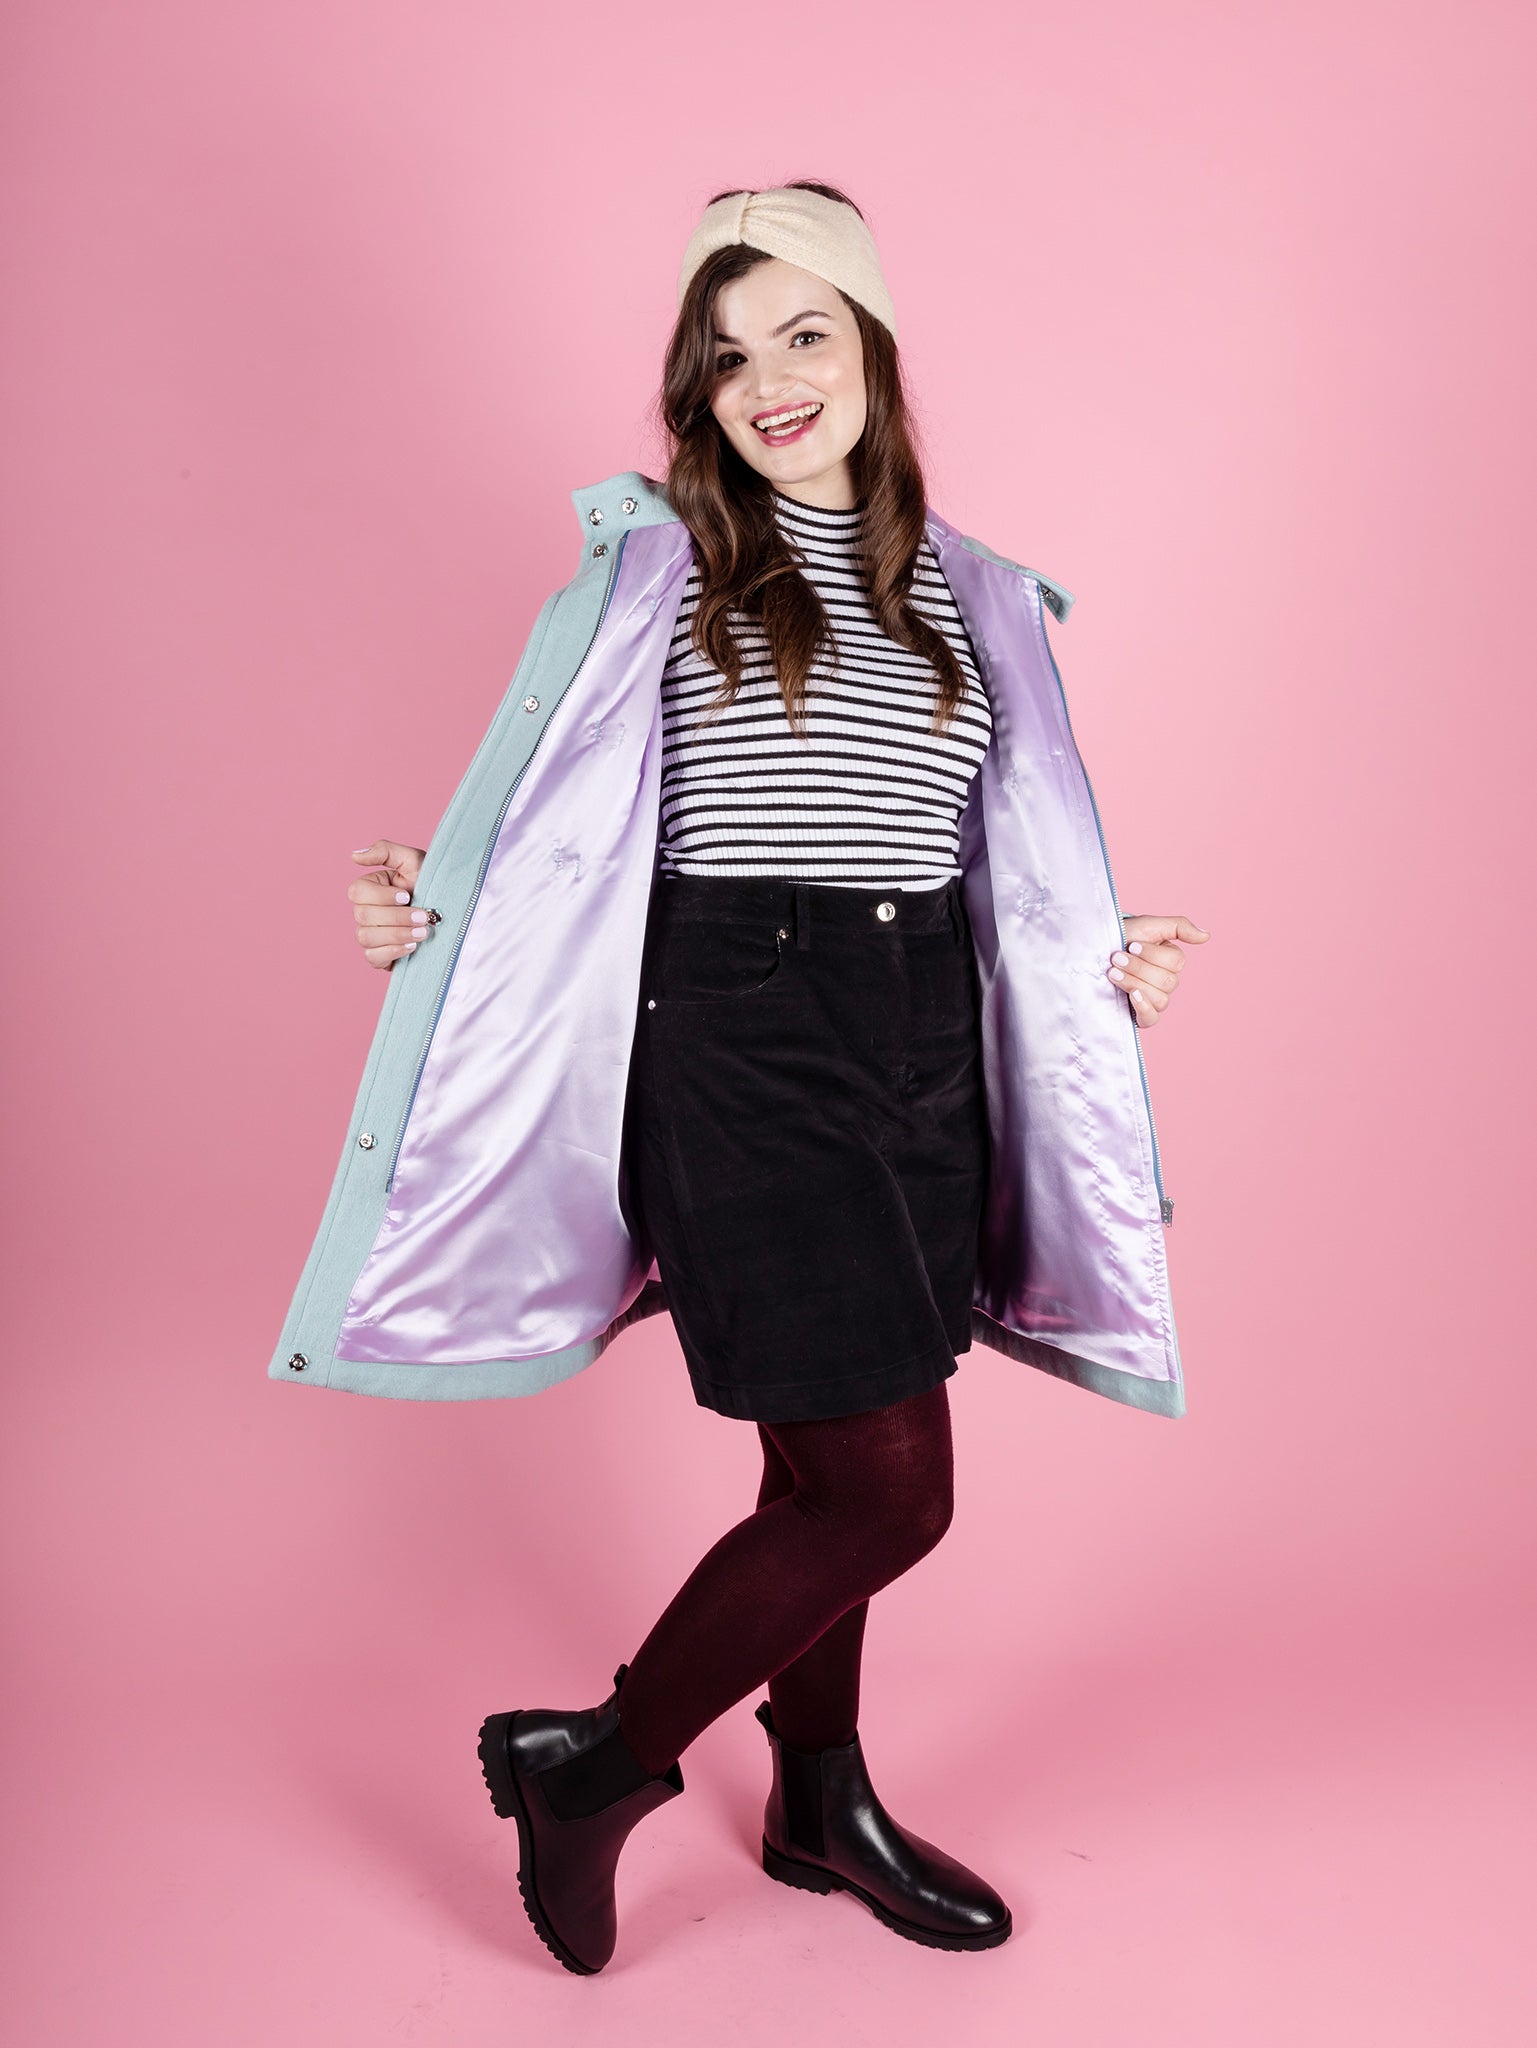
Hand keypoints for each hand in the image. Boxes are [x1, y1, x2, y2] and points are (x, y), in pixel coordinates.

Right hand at [348, 839, 431, 969]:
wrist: (454, 913)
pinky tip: (412, 947)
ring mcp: (370, 935)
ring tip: (423, 932)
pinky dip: (392, 952)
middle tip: (424, 916)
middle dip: (397, 917)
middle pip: (364, 916)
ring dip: (397, 935)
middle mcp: (366, 911)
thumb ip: (384, 851)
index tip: (407, 896)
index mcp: (370, 888)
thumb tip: (354, 856)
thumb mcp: (413, 861)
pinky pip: (373, 958)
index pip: (357, 892)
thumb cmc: (432, 883)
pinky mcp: (378, 956)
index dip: (382, 896)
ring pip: (366, 937)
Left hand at [1106, 914, 1209, 1028]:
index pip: (1175, 963)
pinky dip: (1144, 1008)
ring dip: (1134, 983)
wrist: (1092, 952)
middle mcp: (1166, 982)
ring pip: (1159, 998)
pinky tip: (1132, 996)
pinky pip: (1151, 1018)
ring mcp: (1154, 999)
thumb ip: (1179, 926)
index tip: (1130, 945)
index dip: (1151, 954)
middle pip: (1166, 981)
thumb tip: (1207, 936)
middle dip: (1138, 967)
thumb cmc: (1121, 936)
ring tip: (1112, 973)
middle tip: (1116, 958)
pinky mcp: (1140, 1015)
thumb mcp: (1148, 925)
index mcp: (1170, 961)